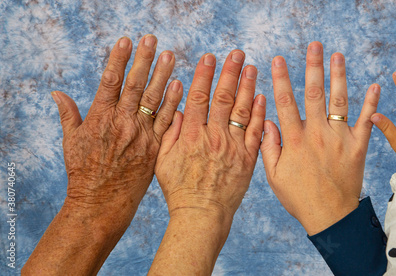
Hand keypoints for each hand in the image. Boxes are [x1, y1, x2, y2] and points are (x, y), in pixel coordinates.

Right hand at [58, 34, 181, 230]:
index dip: (118, 60)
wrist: (102, 203)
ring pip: (153, 100)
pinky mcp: (155, 148)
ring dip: (162, 76)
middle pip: (135, 85)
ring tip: (170, 55)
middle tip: (152, 39)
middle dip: (143, 60)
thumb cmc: (83, 172)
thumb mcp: (71, 142)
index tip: (126, 41)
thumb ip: (69, 115)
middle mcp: (122, 123)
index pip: (110, 82)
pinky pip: (166, 122)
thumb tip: (57, 93)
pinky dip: (172, 103)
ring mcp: (140, 135)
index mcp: (100, 118)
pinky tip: (180, 86)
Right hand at [149, 50, 265, 274]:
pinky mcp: (248, 159)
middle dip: (230, 72)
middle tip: (237, 53)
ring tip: (252, 67)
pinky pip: (256, 132)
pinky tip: (262, 96)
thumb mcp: (163, 161)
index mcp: (192, 135)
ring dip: (247, 86)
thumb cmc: (179, 190)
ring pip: (242, 111)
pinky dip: (259, 113)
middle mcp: (214, 137)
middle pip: (223, 98)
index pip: (199, 97)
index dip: (204, 75)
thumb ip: (171, 133)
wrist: (202, 216)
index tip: (210, 57)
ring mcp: (233, 147)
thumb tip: (179, 109)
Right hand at [260, 42, 380, 235]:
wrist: (331, 217)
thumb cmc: (299, 198)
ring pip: (339, 102)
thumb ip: (269, 147)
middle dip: (313, 67)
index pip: (285, 102)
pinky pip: (366, 122)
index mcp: (294, 140)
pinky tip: (374, 86)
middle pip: (313, 94)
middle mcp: (317, 135)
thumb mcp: (274, 176)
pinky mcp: (358, 148)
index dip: (281, 79)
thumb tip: (267, 120)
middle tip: (315, 45)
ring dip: (339, 76)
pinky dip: (371, 104)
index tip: (279, 59)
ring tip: (338, 55)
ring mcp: (339, 140)